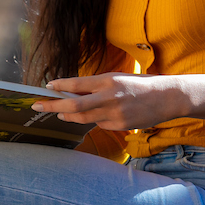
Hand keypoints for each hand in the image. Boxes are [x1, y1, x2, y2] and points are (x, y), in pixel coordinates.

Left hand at [33, 73, 179, 131]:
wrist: (167, 97)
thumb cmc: (141, 84)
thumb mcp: (118, 78)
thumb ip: (98, 86)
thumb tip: (74, 94)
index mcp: (108, 80)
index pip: (77, 84)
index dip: (60, 86)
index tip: (47, 86)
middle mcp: (109, 97)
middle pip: (74, 106)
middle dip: (53, 106)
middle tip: (37, 106)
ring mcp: (114, 114)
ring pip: (83, 119)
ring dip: (68, 116)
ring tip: (59, 113)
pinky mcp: (119, 126)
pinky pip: (100, 124)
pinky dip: (94, 120)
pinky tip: (97, 116)